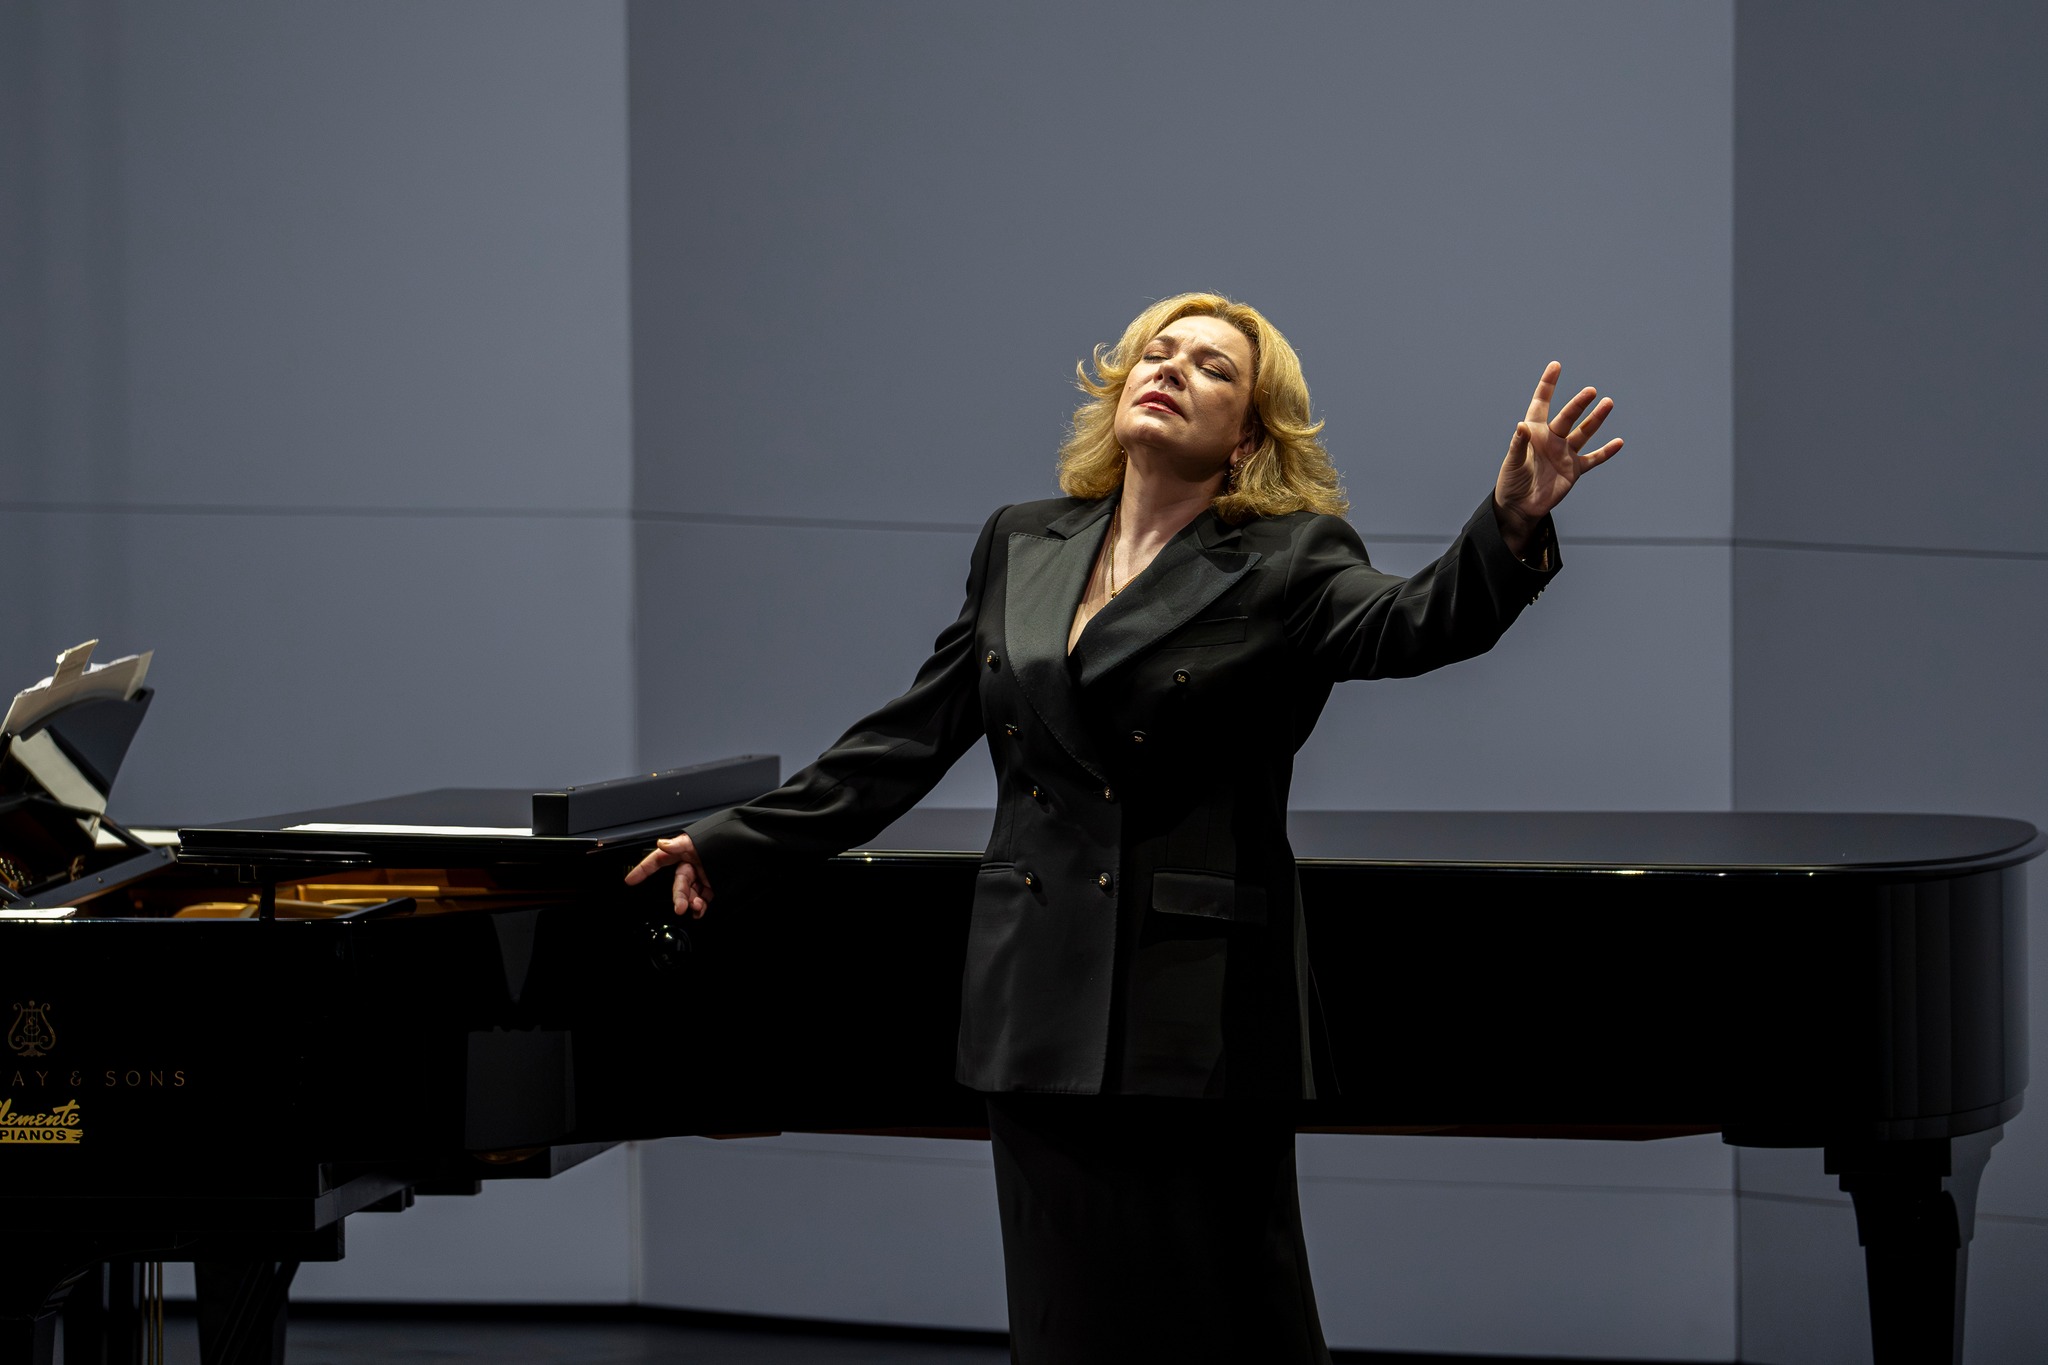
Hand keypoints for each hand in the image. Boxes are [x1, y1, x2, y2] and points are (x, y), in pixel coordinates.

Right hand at [623, 833, 714, 916]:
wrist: (747, 847)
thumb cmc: (723, 837)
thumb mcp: (699, 840)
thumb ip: (679, 844)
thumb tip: (662, 844)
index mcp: (684, 850)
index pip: (659, 860)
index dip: (644, 869)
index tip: (630, 880)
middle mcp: (692, 863)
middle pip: (679, 883)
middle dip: (679, 896)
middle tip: (681, 907)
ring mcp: (703, 874)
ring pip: (690, 893)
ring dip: (690, 902)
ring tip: (696, 908)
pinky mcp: (714, 884)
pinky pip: (703, 897)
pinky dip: (701, 905)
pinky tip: (700, 910)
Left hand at [1493, 361, 1622, 553]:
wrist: (1520, 506)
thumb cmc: (1511, 481)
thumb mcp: (1513, 463)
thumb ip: (1518, 445)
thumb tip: (1521, 425)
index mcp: (1534, 432)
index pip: (1541, 403)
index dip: (1548, 385)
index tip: (1556, 366)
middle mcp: (1552, 439)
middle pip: (1568, 417)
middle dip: (1579, 404)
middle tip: (1591, 392)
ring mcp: (1565, 453)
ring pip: (1584, 433)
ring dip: (1596, 419)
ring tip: (1608, 403)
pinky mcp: (1574, 470)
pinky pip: (1593, 458)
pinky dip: (1606, 452)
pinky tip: (1619, 442)